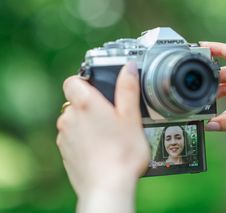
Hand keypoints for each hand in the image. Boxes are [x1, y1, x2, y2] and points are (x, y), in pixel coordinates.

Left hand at [56, 62, 149, 212]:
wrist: (107, 188)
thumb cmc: (122, 153)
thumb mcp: (132, 118)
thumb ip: (128, 89)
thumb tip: (127, 67)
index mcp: (85, 104)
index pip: (72, 80)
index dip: (84, 81)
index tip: (99, 90)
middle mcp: (69, 117)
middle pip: (76, 102)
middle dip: (91, 106)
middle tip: (113, 117)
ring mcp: (64, 136)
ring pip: (74, 120)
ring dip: (87, 123)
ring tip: (109, 136)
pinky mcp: (65, 152)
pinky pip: (73, 138)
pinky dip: (83, 139)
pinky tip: (101, 149)